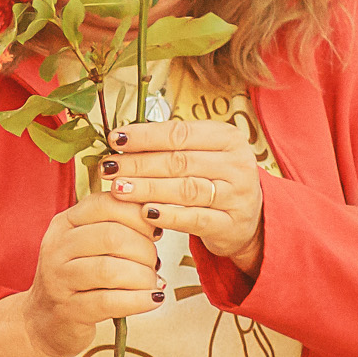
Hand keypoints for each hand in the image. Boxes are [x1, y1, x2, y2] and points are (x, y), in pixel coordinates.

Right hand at [21, 195, 163, 356]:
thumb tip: (158, 218)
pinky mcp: (68, 310)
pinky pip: (109, 302)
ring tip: (152, 284)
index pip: (105, 205)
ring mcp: (58, 280)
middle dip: (145, 250)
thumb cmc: (77, 279)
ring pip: (110, 270)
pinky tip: (153, 299)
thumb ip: (116, 226)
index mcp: (64, 224)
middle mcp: (56, 248)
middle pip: (112, 237)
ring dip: (143, 277)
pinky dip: (139, 300)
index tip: (154, 233)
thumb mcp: (88, 244)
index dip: (139, 216)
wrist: (43, 320)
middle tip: (155, 264)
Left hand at [105, 119, 263, 271]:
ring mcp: (236, 195)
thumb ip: (170, 147)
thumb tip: (122, 139)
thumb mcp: (201, 156)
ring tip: (118, 188)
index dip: (145, 136)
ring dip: (147, 188)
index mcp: (227, 138)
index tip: (115, 138)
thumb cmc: (214, 181)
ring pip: (185, 189)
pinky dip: (168, 216)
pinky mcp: (229, 223)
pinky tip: (145, 213)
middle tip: (109, 167)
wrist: (248, 219)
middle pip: (179, 161)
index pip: (180, 133)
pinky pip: (194, 219)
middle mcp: (236, 164)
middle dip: (138, 164)